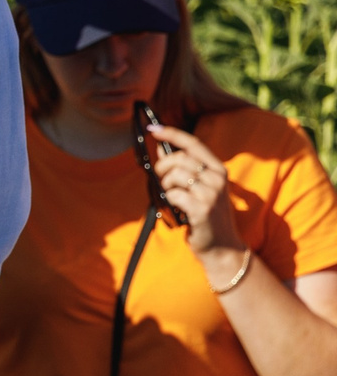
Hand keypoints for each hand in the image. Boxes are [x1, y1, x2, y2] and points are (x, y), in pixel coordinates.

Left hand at [145, 123, 245, 269]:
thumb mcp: (200, 188)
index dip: (172, 133)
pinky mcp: (202, 209)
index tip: (152, 128)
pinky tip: (176, 208)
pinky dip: (168, 200)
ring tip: (171, 197)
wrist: (222, 247)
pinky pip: (173, 194)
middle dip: (162, 167)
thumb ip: (183, 169)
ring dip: (165, 186)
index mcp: (219, 170)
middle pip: (179, 158)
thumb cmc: (206, 216)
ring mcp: (211, 193)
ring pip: (174, 176)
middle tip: (161, 180)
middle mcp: (218, 178)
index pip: (194, 143)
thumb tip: (160, 148)